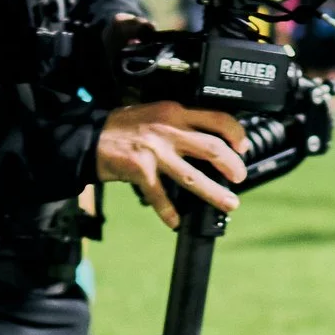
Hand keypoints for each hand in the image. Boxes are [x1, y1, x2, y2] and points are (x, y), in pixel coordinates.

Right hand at [96, 102, 247, 228]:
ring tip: (229, 203)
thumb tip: (210, 140)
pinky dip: (169, 211)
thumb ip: (181, 123)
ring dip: (214, 193)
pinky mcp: (140, 170)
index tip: (244, 147)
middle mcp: (168, 130)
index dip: (235, 133)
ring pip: (192, 176)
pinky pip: (160, 195)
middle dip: (232, 166)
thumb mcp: (157, 112)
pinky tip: (176, 221)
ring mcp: (155, 151)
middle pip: (211, 148)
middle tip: (240, 177)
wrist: (90, 136)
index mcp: (175, 113)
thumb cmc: (124, 126)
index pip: (216, 118)